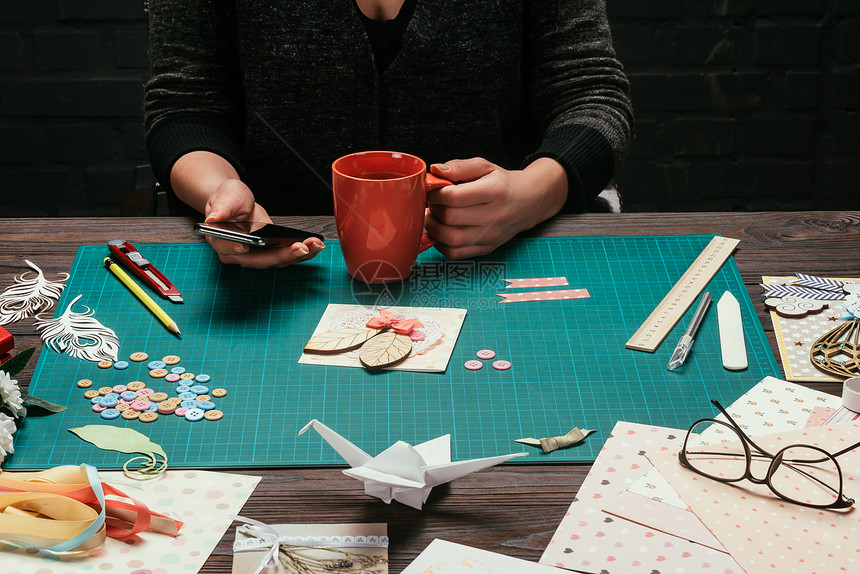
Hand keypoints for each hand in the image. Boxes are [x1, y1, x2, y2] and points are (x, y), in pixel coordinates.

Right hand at [203, 179, 324, 268]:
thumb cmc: (228, 200)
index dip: (237, 250)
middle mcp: (237, 254)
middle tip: (302, 247)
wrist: (236, 203)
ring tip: (316, 245)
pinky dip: (302, 252)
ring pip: (276, 261)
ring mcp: (255, 256)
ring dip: (299, 255)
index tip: (248, 246)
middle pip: (259, 260)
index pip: (228, 250)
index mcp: (221, 240)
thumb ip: (220, 207)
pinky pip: (285, 257)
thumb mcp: (225, 197)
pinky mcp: (269, 254)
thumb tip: (213, 218)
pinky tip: (315, 245)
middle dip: (283, 255)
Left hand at [424, 157, 567, 258]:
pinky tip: (442, 231)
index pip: (454, 197)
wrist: (529, 202)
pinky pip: (456, 253)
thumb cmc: (503, 183)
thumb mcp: (484, 167)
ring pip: (451, 239)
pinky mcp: (487, 248)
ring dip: (434, 229)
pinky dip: (442, 244)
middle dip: (433, 209)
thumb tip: (434, 170)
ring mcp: (491, 235)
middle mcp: (494, 216)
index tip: (432, 190)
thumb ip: (459, 167)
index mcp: (494, 191)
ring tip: (433, 217)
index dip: (435, 194)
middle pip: (450, 218)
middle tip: (432, 203)